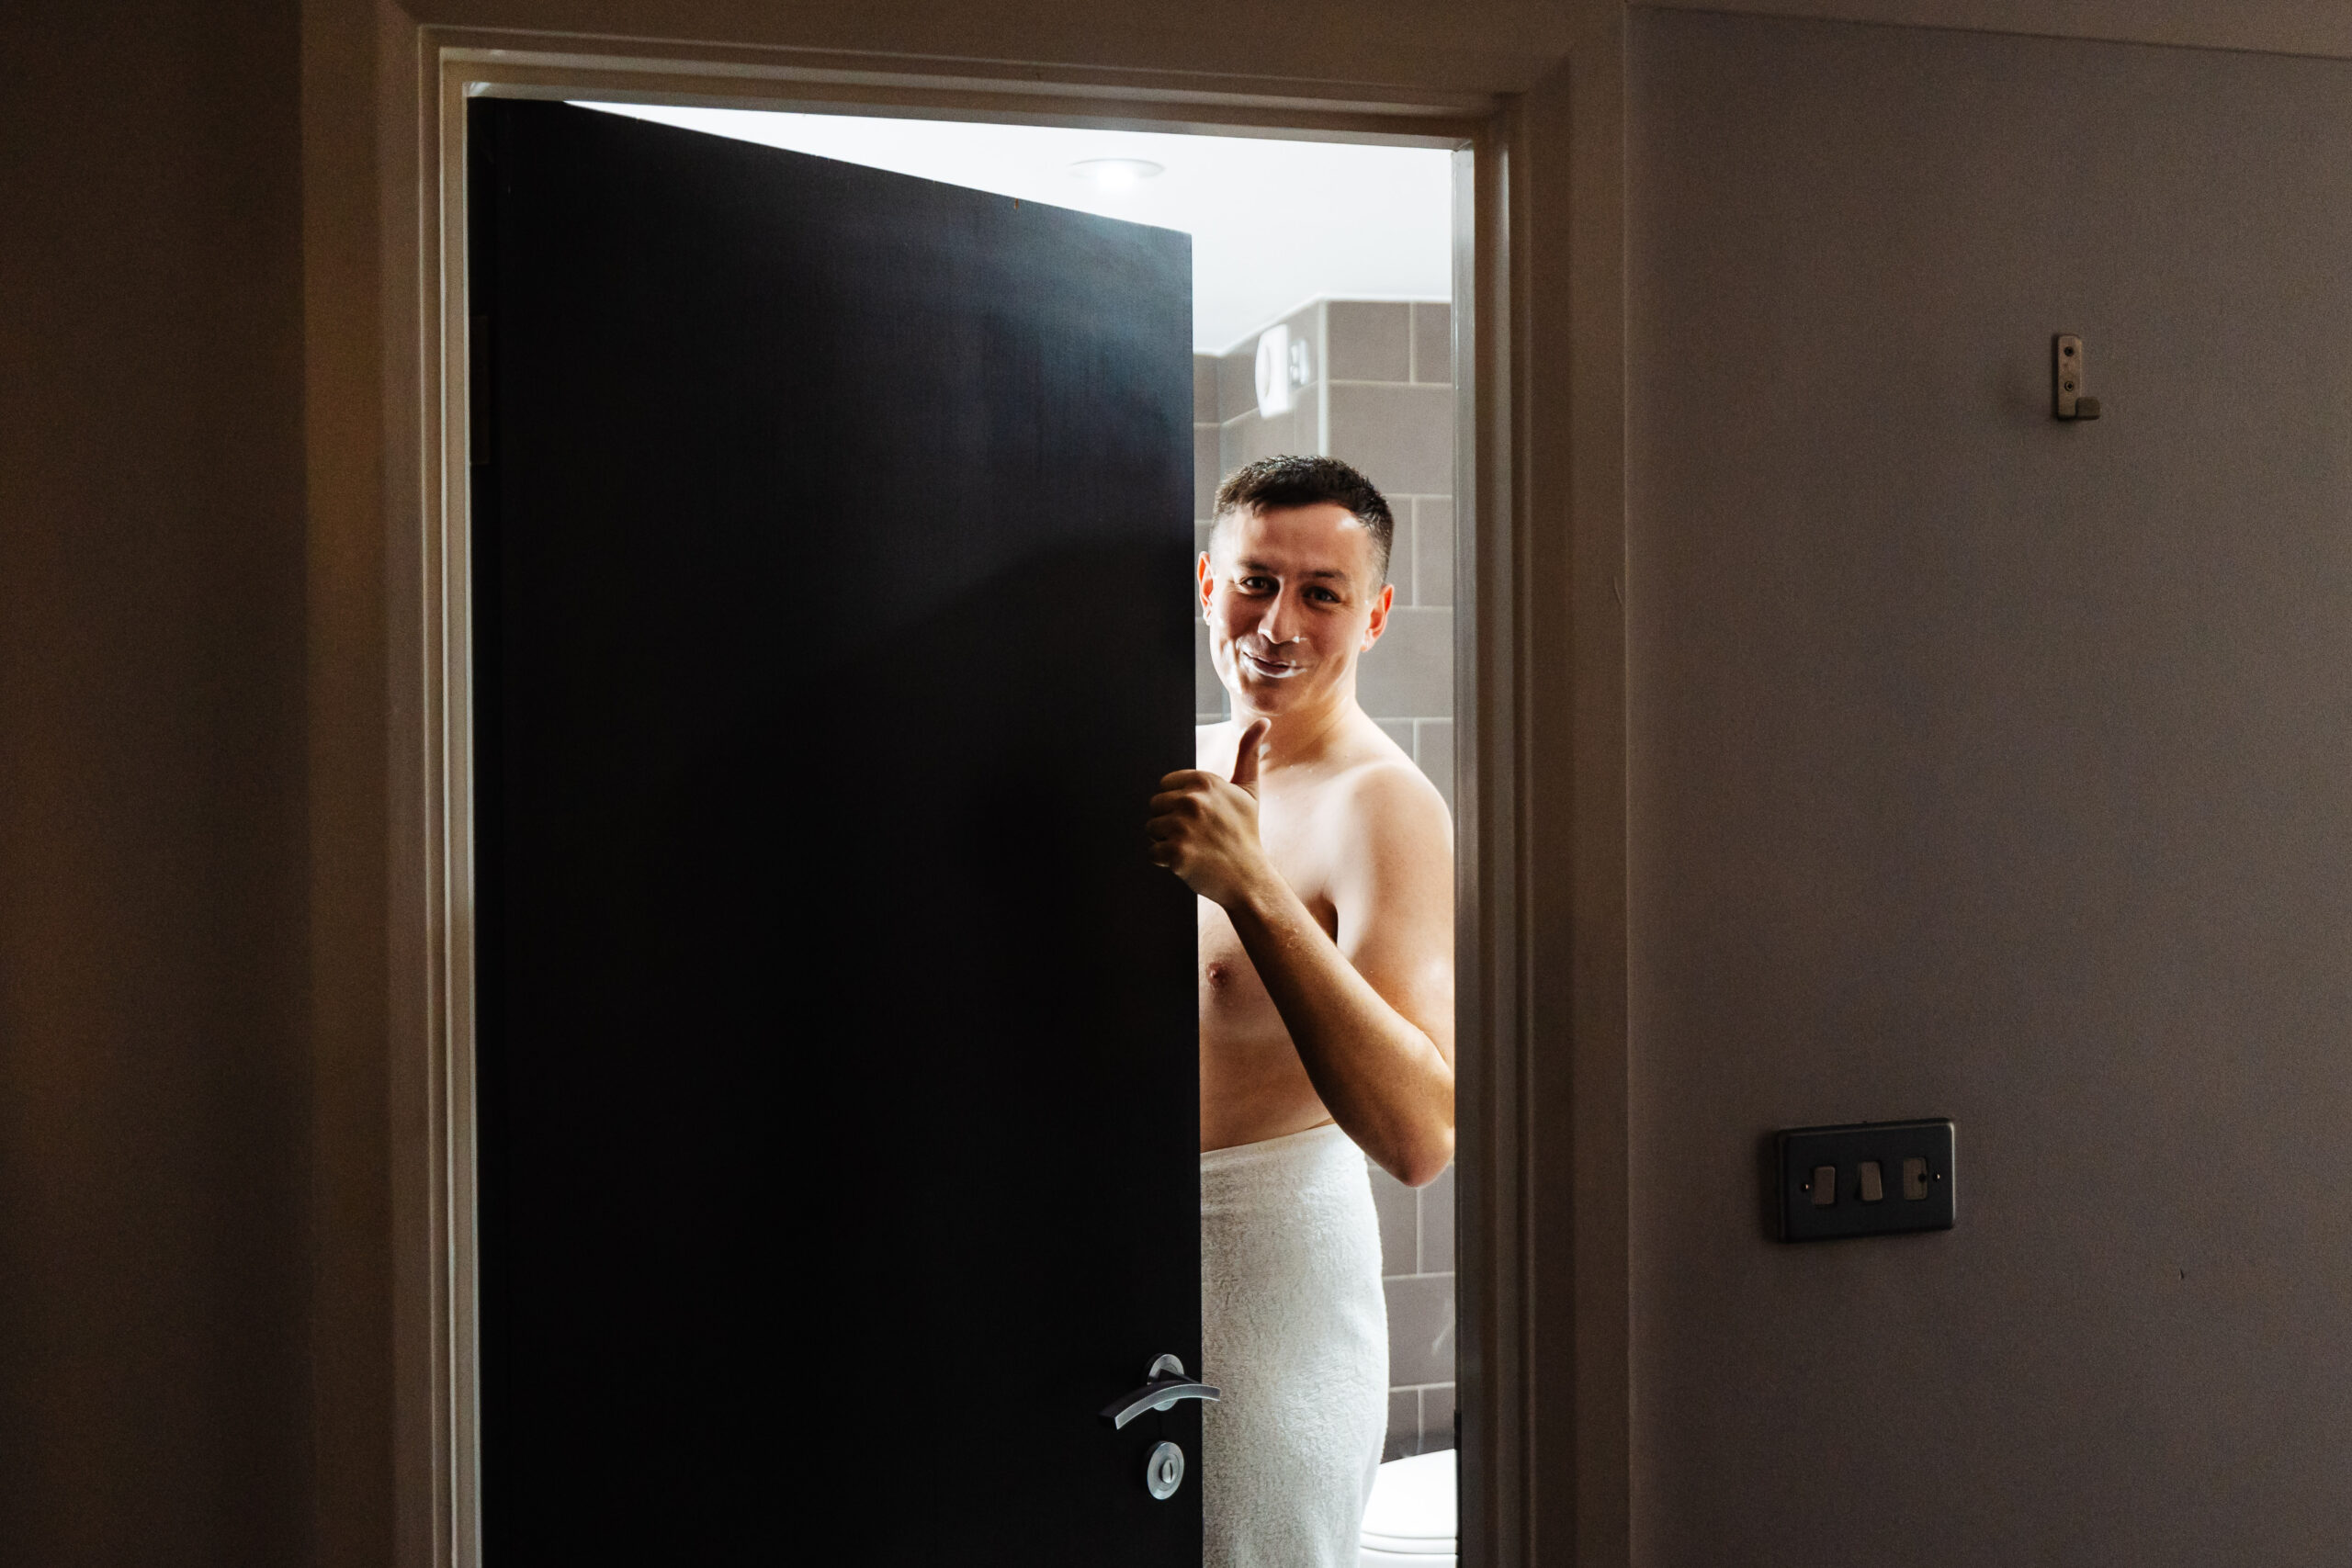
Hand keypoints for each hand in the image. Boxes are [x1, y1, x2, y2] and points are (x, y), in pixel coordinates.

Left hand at [1147, 719, 1273, 907]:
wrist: (1248, 877)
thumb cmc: (1244, 832)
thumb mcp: (1247, 790)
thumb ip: (1248, 753)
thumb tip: (1263, 721)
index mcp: (1203, 781)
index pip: (1165, 786)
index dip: (1178, 804)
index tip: (1202, 817)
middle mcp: (1192, 801)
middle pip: (1155, 807)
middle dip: (1170, 822)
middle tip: (1198, 836)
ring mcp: (1183, 828)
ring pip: (1151, 829)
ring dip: (1166, 841)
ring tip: (1194, 848)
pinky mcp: (1176, 853)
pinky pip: (1152, 853)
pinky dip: (1165, 861)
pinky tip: (1188, 863)